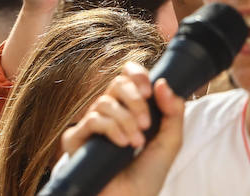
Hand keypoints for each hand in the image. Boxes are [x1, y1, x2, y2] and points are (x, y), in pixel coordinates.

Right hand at [61, 63, 184, 195]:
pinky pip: (91, 120)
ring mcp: (92, 126)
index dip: (137, 74)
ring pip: (105, 102)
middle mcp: (110, 113)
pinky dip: (111, 128)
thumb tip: (162, 82)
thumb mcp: (170, 141)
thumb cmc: (148, 175)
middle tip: (146, 124)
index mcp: (132, 109)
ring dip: (126, 120)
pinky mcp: (77, 141)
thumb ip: (173, 111)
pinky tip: (122, 144)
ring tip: (136, 142)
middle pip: (117, 84)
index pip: (128, 76)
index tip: (149, 89)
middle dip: (136, 100)